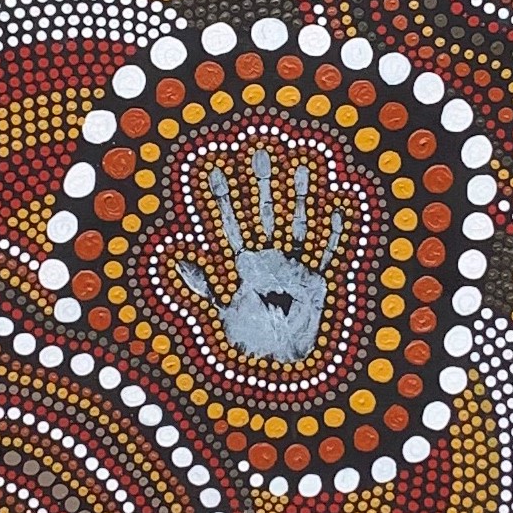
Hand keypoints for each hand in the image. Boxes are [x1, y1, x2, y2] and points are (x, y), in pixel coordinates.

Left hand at [181, 145, 341, 364]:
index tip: (216, 167)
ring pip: (297, 222)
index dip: (223, 196)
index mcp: (242, 263)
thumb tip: (173, 257)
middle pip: (265, 213)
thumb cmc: (246, 337)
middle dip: (263, 184)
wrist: (276, 362)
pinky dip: (334, 230)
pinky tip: (338, 206)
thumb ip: (199, 282)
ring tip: (302, 165)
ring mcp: (294, 265)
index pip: (230, 222)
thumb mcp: (217, 308)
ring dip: (300, 197)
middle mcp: (268, 257)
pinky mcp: (317, 279)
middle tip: (260, 150)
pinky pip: (328, 250)